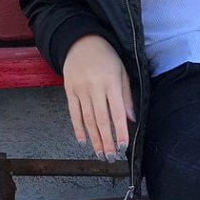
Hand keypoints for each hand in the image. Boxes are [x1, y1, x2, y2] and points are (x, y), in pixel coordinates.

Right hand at [62, 34, 134, 158]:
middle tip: (110, 157)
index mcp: (111, 82)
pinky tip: (83, 141)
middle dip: (106, 141)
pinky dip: (77, 128)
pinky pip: (73, 113)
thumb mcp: (122, 71)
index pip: (116, 112)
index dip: (120, 131)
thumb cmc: (107, 57)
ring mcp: (80, 89)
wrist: (81, 41)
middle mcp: (94, 87)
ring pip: (87, 119)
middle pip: (100, 119)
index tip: (123, 147)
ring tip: (99, 154)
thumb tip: (131, 119)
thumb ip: (126, 96)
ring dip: (94, 139)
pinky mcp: (69, 90)